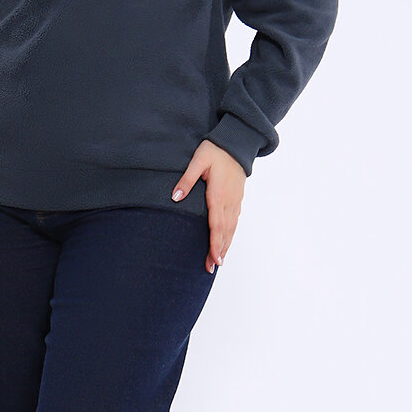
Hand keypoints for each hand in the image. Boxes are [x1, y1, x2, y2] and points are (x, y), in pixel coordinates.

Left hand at [171, 141, 245, 273]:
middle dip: (219, 251)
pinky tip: (226, 243)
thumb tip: (175, 197)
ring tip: (218, 262)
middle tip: (212, 268)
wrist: (236, 144)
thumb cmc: (215, 150)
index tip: (214, 258)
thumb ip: (186, 179)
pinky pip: (234, 221)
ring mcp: (235, 201)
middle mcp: (229, 201)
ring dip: (225, 245)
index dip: (215, 243)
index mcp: (218, 194)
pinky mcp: (237, 199)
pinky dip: (230, 235)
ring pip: (231, 228)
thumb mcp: (198, 160)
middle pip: (225, 231)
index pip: (217, 225)